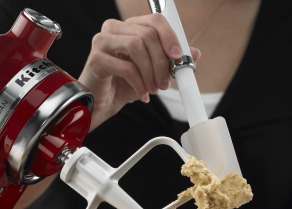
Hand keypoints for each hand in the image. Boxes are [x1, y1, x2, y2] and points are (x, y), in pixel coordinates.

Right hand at [79, 14, 200, 128]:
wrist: (100, 104)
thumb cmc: (122, 85)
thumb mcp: (152, 72)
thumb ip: (170, 61)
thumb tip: (194, 53)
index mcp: (128, 27)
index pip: (154, 20)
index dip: (170, 37)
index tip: (179, 57)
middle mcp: (114, 28)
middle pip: (147, 34)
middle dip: (161, 61)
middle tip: (166, 82)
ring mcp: (102, 41)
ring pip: (136, 46)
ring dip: (150, 72)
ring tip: (154, 89)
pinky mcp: (96, 58)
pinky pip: (126, 67)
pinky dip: (139, 83)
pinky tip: (142, 95)